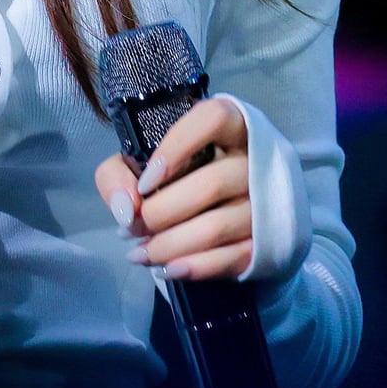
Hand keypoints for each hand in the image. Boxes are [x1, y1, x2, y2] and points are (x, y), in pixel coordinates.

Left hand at [95, 97, 252, 280]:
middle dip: (159, 213)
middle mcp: (257, 160)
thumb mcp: (141, 161)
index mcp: (231, 125)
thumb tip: (126, 208)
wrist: (226, 208)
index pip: (213, 119)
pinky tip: (167, 268)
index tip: (145, 181)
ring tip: (139, 254)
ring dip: (169, 246)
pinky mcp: (268, 242)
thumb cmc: (178, 174)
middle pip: (210, 185)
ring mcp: (267, 203)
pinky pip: (231, 258)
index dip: (177, 146)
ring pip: (216, 227)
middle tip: (130, 228)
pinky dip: (194, 267)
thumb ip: (118, 174)